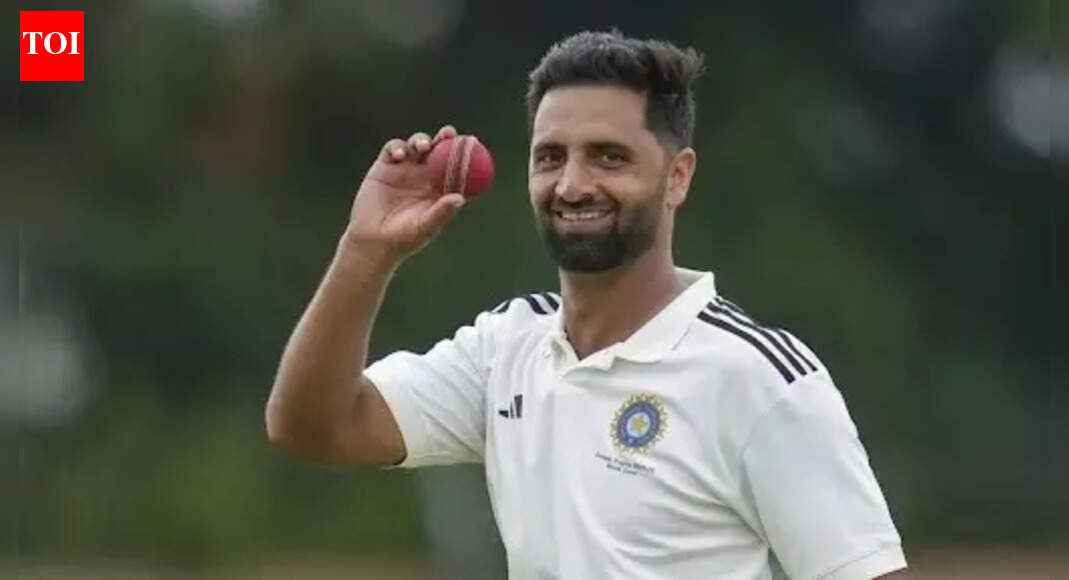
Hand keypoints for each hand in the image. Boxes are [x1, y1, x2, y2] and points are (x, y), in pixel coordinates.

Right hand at [344, 125, 465, 260]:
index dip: (464, 152)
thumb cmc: (404, 238)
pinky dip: (397, 147)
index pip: (455, 165)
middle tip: (449, 133)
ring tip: (423, 146)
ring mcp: (404, 169)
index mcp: (439, 187)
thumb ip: (441, 212)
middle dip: (445, 137)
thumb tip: (460, 199)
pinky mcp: (384, 167)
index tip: (473, 142)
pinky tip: (400, 155)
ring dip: (421, 140)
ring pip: (416, 145)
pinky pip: (392, 149)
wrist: (373, 241)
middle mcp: (424, 175)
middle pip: (438, 149)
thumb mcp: (425, 226)